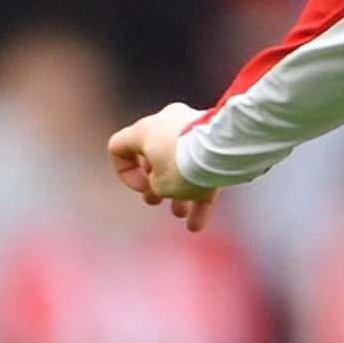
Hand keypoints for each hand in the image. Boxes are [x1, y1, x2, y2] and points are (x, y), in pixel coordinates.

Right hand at [105, 103, 218, 231]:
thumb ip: (155, 186)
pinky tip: (199, 220)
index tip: (143, 188)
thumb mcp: (160, 185)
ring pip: (181, 161)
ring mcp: (192, 126)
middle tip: (157, 201)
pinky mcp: (215, 136)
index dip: (125, 172)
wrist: (224, 147)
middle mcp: (166, 122)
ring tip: (181, 215)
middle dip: (156, 183)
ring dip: (179, 190)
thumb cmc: (184, 164)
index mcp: (144, 130)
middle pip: (154, 155)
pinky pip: (204, 164)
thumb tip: (165, 183)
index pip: (119, 146)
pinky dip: (200, 189)